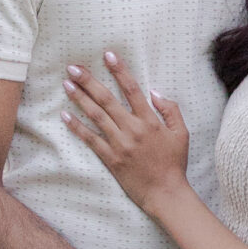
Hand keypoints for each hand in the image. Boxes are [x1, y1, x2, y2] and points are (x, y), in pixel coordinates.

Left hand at [64, 50, 189, 213]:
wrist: (165, 193)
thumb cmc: (175, 163)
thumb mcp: (182, 133)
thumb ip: (170, 110)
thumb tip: (154, 91)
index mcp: (149, 121)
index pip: (132, 89)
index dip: (119, 71)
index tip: (108, 55)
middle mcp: (132, 129)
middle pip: (107, 99)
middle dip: (89, 81)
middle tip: (74, 67)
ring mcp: (120, 144)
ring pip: (96, 116)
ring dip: (80, 99)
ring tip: (67, 85)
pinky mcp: (111, 159)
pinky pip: (91, 140)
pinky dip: (77, 127)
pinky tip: (65, 115)